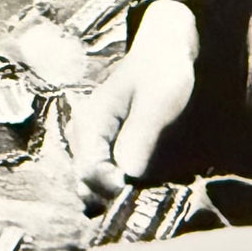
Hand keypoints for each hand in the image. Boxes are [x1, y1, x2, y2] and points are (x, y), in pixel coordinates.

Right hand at [67, 0, 199, 208]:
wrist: (167, 50)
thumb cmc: (163, 71)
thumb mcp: (157, 102)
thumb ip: (140, 140)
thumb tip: (125, 180)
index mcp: (90, 123)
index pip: (88, 172)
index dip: (112, 189)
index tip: (139, 193)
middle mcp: (84, 139)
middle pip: (87, 185)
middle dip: (114, 198)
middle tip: (148, 200)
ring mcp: (94, 146)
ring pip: (96, 187)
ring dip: (118, 197)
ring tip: (149, 195)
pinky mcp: (108, 151)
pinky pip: (108, 180)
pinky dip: (124, 189)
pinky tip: (148, 186)